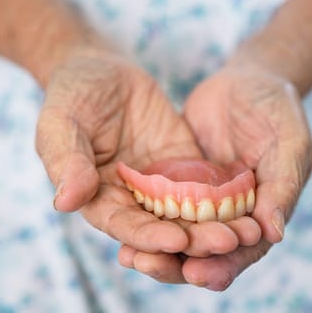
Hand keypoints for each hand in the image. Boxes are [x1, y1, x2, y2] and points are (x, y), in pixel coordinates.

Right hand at [36, 50, 259, 273]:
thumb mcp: (60, 124)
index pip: (123, 226)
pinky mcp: (183, 167)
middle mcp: (132, 200)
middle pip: (164, 228)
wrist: (100, 69)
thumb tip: (66, 202)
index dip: (148, 236)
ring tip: (248, 230)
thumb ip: (66, 161)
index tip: (176, 241)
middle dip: (195, 239)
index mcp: (98, 199)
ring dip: (217, 224)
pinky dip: (226, 197)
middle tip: (228, 243)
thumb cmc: (71, 96)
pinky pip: (206, 185)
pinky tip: (252, 202)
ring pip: (190, 213)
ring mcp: (160, 185)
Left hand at [121, 64, 311, 289]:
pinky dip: (143, 217)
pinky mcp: (176, 181)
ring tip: (129, 257)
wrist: (246, 81)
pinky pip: (158, 204)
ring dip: (155, 248)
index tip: (197, 274)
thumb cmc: (277, 110)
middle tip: (149, 266)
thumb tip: (274, 234)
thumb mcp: (289, 144)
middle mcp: (229, 214)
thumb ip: (282, 187)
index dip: (223, 265)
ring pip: (178, 232)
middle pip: (204, 250)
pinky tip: (120, 226)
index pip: (243, 250)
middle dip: (178, 264)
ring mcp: (200, 199)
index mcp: (261, 213)